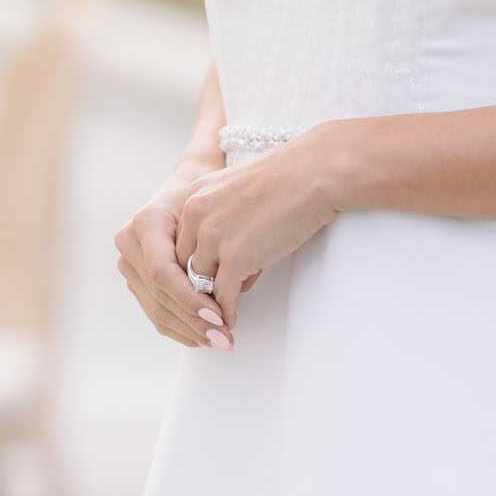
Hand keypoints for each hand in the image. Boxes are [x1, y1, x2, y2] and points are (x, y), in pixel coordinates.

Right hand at [114, 162, 235, 352]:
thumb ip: (216, 245)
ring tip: (218, 341)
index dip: (189, 298)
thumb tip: (234, 287)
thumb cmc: (203, 195)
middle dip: (194, 321)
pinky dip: (181, 328)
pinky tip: (201, 337)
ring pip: (157, 309)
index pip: (162, 271)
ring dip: (190, 331)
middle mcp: (129, 243)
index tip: (217, 315)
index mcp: (145, 221)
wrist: (186, 186)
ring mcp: (129, 263)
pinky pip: (155, 312)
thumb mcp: (211, 210)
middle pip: (160, 295)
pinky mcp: (135, 279)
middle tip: (224, 337)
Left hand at [173, 127, 341, 327]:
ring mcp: (213, 237)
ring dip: (211, 303)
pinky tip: (232, 322)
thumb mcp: (240, 190)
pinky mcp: (235, 258)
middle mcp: (196, 214)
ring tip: (219, 320)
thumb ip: (225, 217)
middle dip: (199, 286)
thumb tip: (231, 258)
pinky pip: (222, 296)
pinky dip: (226, 313)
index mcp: (195, 195)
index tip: (206, 280)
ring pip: (201, 283)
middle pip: (185, 264)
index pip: (182, 240)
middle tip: (210, 305)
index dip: (197, 263)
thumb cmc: (289, 178)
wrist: (313, 173)